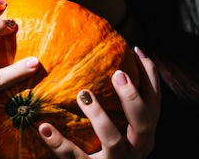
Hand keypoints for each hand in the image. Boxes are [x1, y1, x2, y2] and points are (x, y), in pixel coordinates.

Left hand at [39, 47, 160, 157]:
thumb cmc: (105, 151)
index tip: (136, 50)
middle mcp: (136, 149)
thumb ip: (116, 104)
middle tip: (118, 73)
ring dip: (99, 116)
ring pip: (113, 140)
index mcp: (144, 135)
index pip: (154, 103)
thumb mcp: (119, 129)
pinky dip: (59, 143)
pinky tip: (44, 127)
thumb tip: (106, 62)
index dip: (150, 76)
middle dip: (133, 96)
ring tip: (84, 94)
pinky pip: (74, 157)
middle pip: (144, 122)